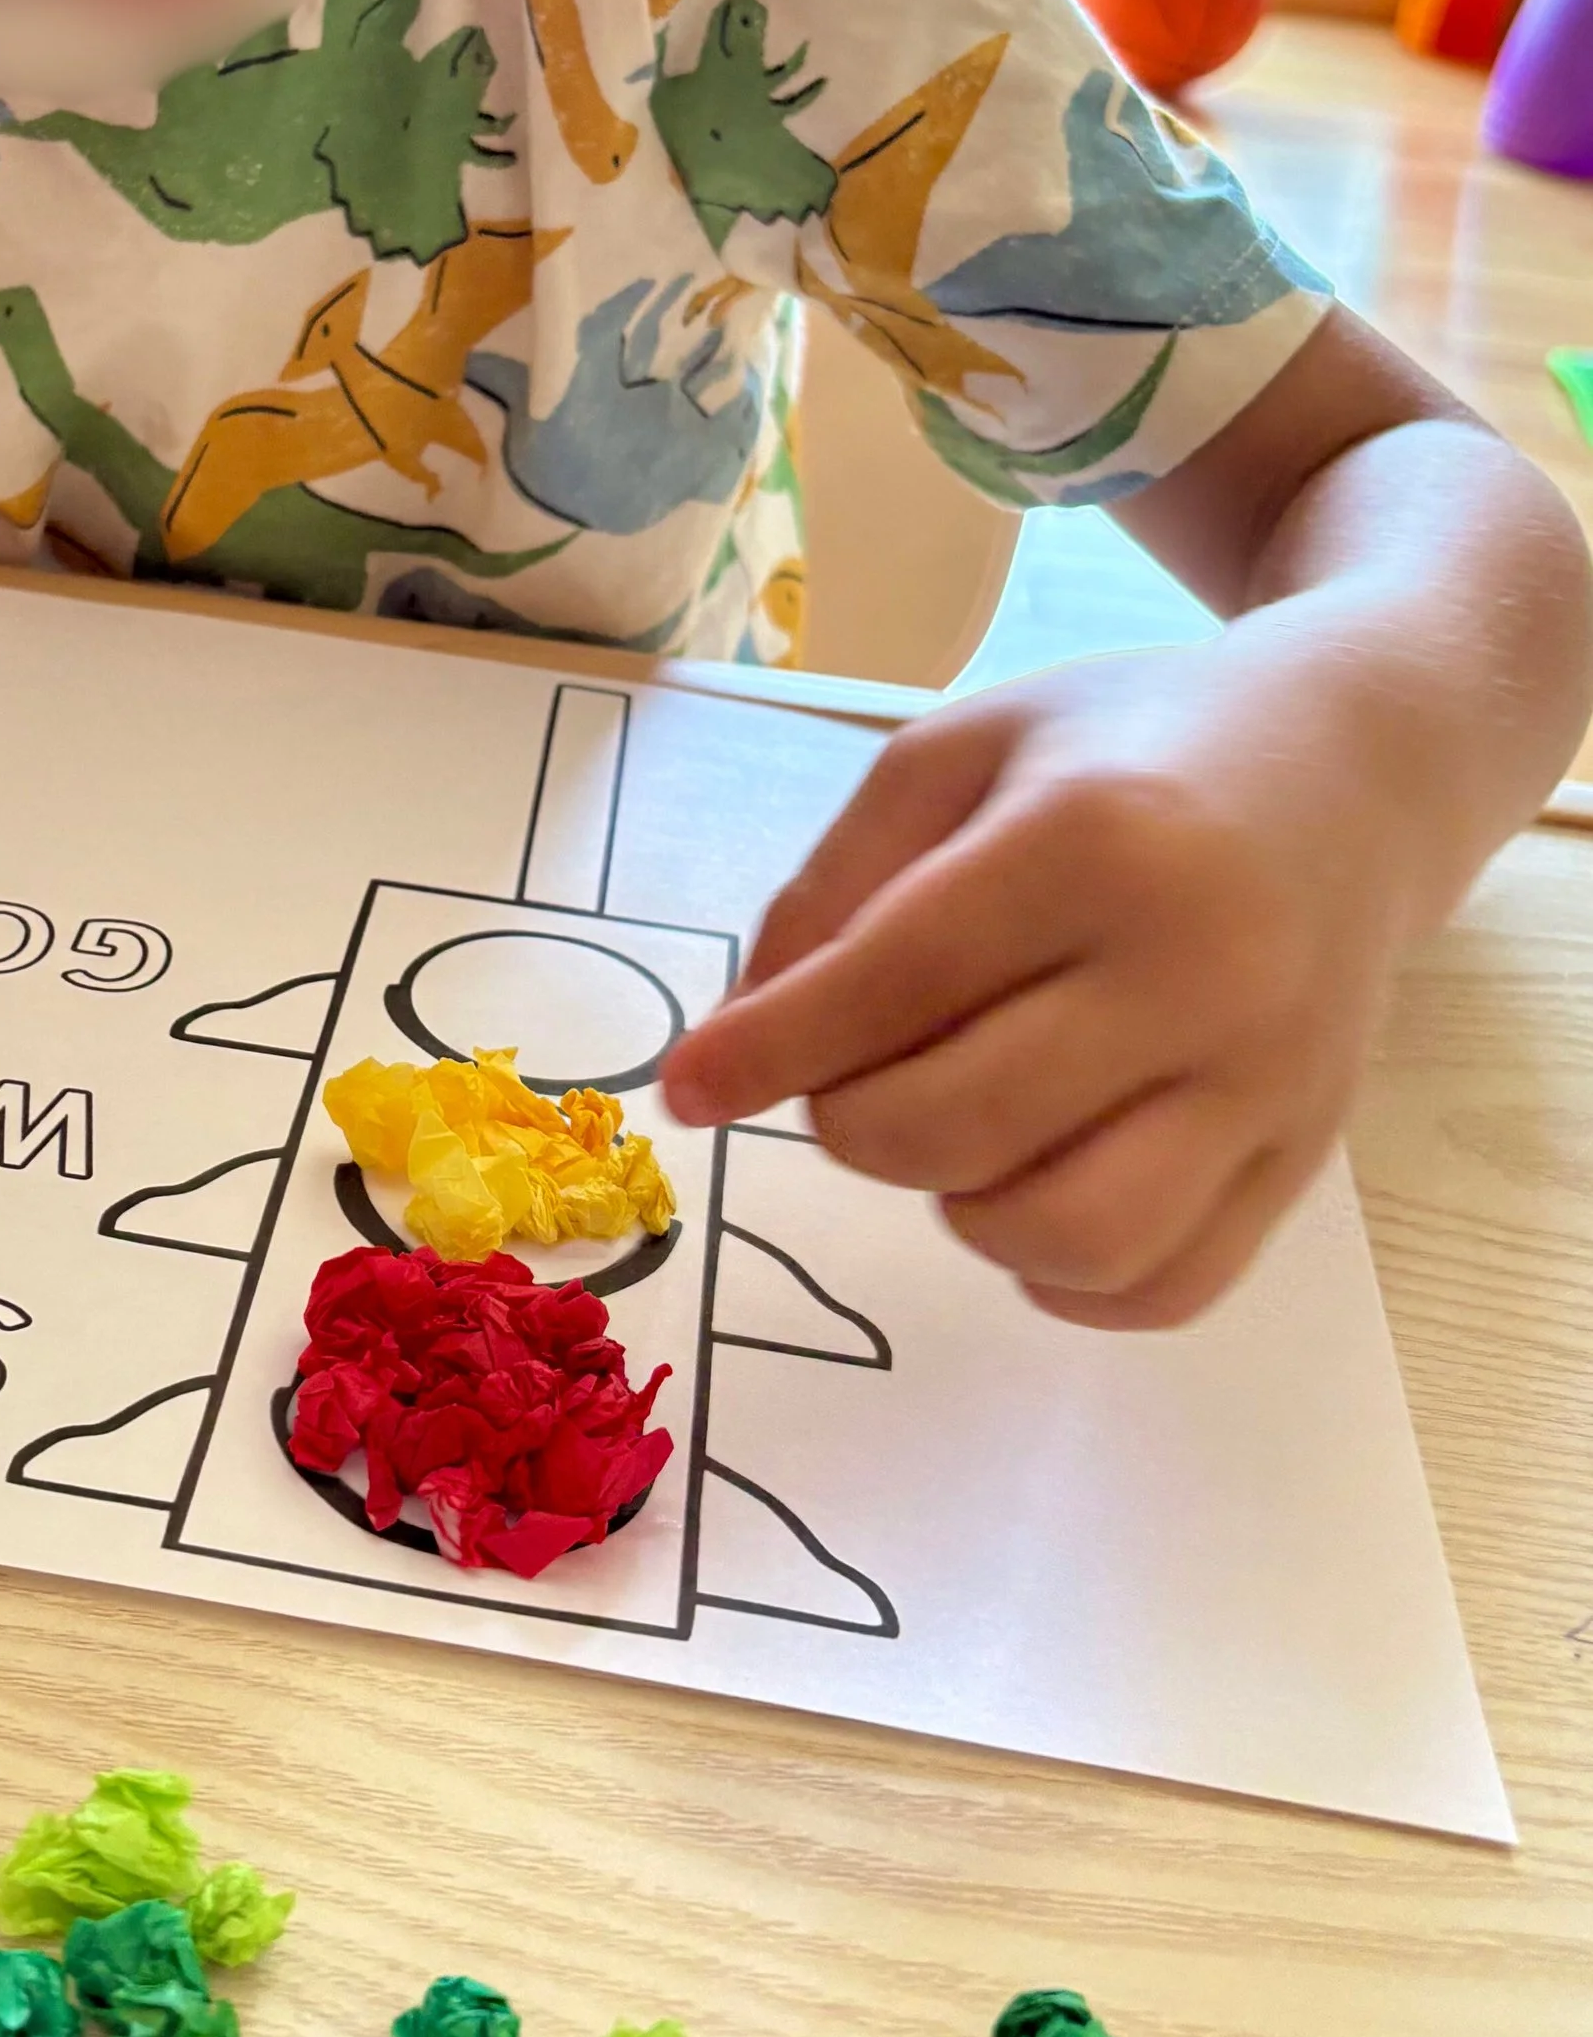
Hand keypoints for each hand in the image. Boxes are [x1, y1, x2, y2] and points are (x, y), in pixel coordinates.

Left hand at [661, 646, 1413, 1329]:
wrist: (1352, 771)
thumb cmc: (1124, 751)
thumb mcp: (960, 751)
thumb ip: (836, 883)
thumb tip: (746, 1038)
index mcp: (1095, 840)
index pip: (893, 985)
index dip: (768, 1051)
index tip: (685, 1089)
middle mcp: (1196, 969)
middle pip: (957, 1127)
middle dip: (850, 1123)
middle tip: (845, 1077)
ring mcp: (1266, 1077)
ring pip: (1064, 1236)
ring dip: (958, 1206)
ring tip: (955, 1124)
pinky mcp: (1306, 1155)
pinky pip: (1162, 1285)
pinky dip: (1063, 1276)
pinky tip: (1029, 1192)